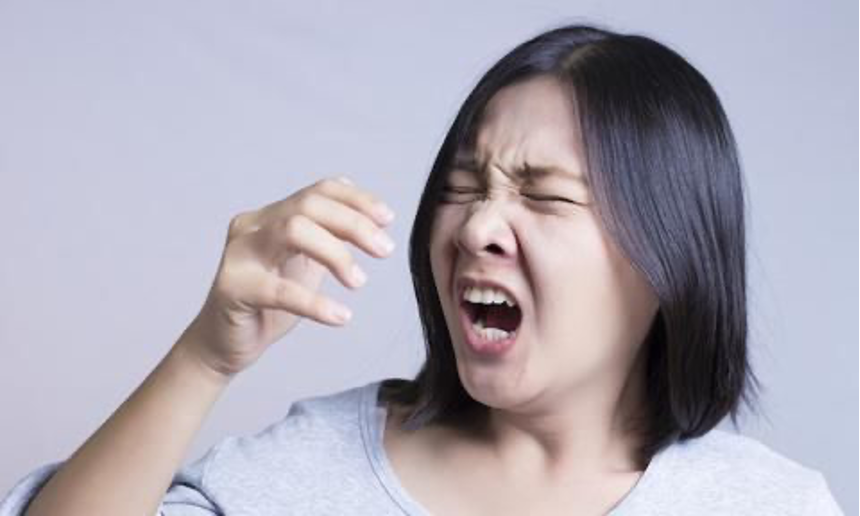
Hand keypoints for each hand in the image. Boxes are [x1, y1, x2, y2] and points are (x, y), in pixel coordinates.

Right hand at [177, 176, 394, 377]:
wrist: (225, 343)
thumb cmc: (269, 303)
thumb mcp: (306, 264)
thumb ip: (330, 239)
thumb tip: (372, 221)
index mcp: (272, 215)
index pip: (319, 191)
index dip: (357, 200)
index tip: (387, 219)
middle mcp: (253, 226)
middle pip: (309, 206)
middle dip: (354, 224)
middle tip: (384, 251)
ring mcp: (239, 254)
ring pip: (293, 231)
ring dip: (336, 253)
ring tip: (359, 282)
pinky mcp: (233, 288)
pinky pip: (279, 290)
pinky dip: (316, 303)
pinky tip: (341, 316)